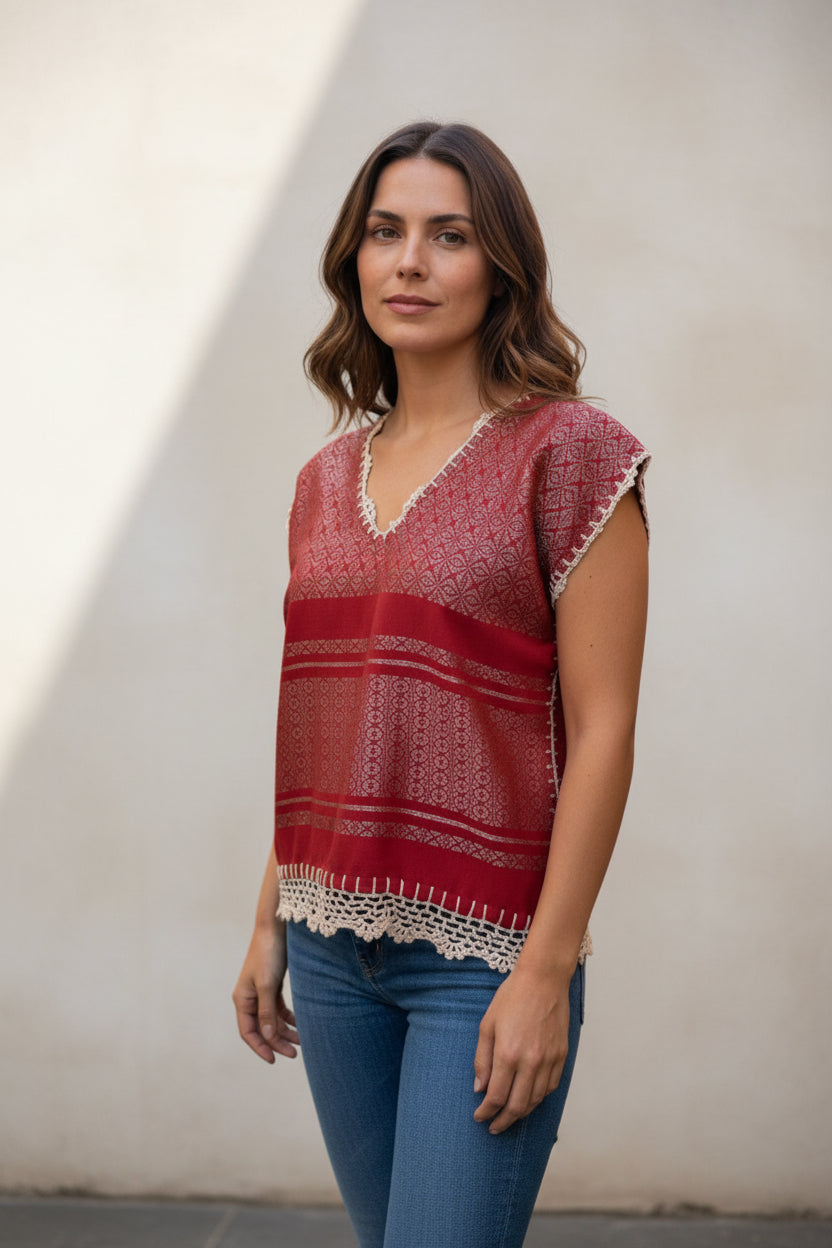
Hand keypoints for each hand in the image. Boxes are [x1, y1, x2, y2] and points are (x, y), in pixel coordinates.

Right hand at [232, 921, 299, 1062]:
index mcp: (242, 999)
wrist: (276, 927)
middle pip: (261, 1028)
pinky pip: (278, 1008)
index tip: (275, 1060)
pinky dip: (288, 1017)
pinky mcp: (272, 984)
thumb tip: (267, 1036)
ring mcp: (261, 991)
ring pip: (271, 1019)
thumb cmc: (268, 953)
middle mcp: (249, 997)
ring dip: (284, 1031)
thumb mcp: (267, 984)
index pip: (248, 1032)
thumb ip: (267, 1011)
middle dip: (276, 1042)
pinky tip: (300, 1024)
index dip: (260, 1048)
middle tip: (294, 1054)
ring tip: (301, 1041)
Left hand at [473, 961, 571, 1133]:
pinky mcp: (561, 1056)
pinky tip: (529, 1099)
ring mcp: (549, 1060)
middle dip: (503, 1121)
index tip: (479, 1116)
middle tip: (493, 1127)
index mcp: (507, 1054)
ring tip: (509, 1116)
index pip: (496, 1097)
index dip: (486, 1112)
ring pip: (535, 1100)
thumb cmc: (512, 997)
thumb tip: (480, 1088)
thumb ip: (482, 1059)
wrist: (543, 980)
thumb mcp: (487, 1025)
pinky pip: (550, 1087)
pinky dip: (538, 1099)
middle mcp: (530, 1062)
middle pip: (517, 1106)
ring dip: (520, 1113)